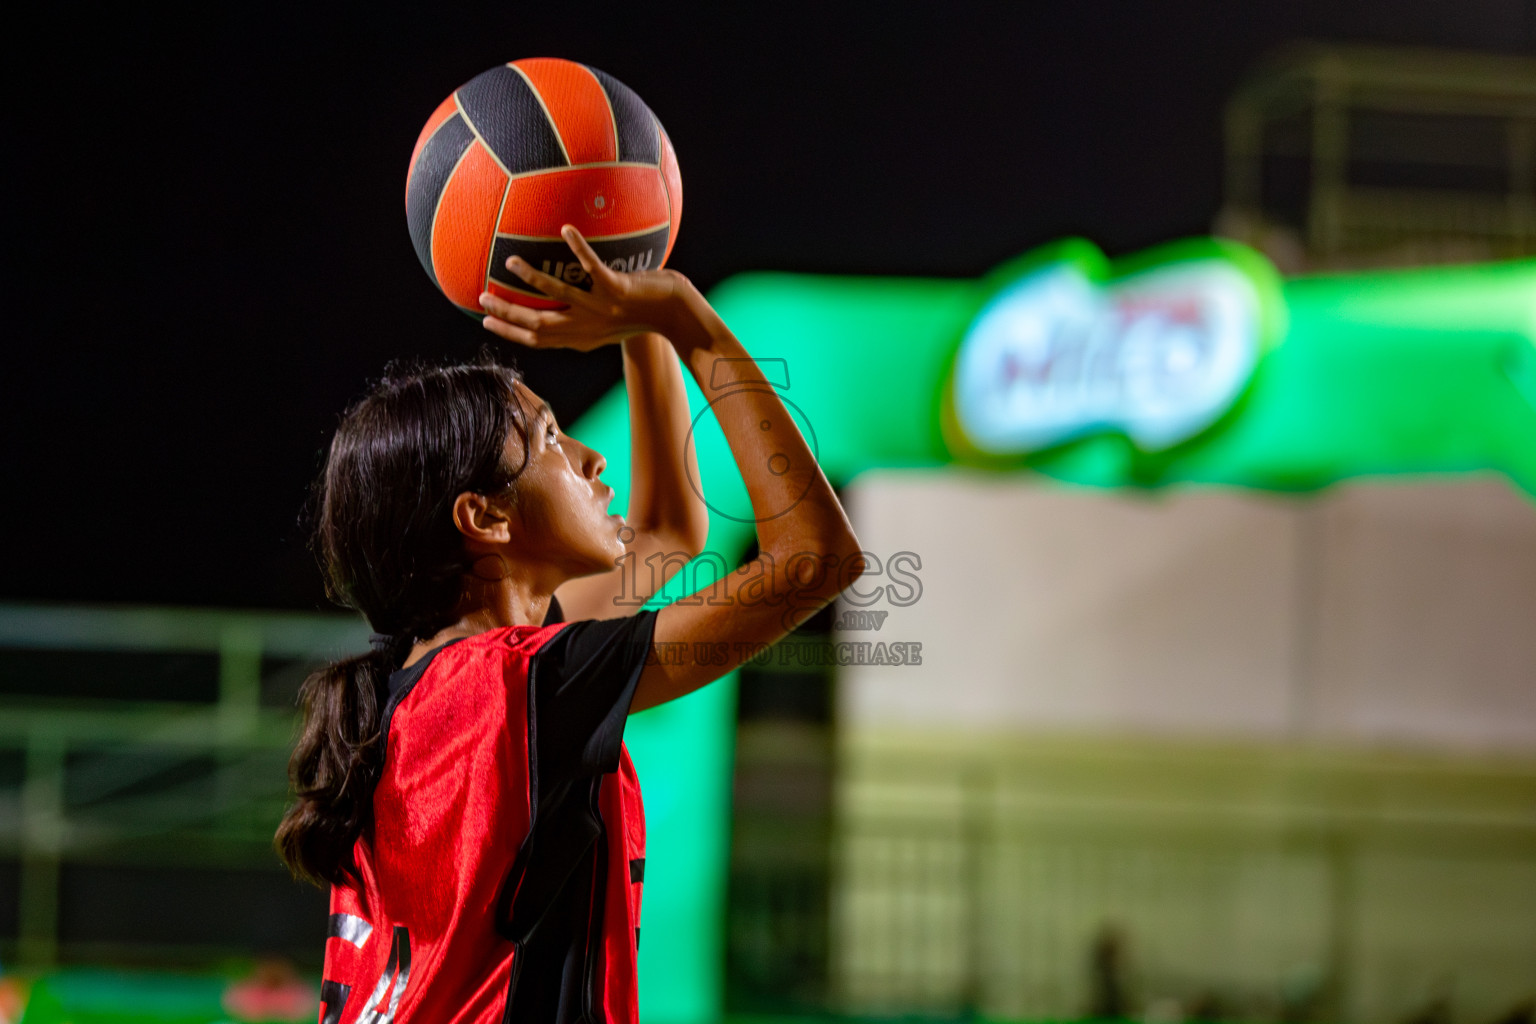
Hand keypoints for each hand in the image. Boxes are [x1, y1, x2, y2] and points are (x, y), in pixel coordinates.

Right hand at [479, 225, 689, 351]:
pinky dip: (579, 249)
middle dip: (508, 312)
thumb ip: (586, 315)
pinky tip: (566, 230)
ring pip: (558, 296)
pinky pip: (593, 267)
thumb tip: (566, 299)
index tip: (486, 321)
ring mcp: (602, 309)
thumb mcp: (611, 321)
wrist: (680, 317)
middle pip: (538, 324)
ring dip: (532, 279)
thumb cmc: (646, 314)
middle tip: (483, 297)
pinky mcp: (619, 290)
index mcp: (583, 337)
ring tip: (510, 263)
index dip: (510, 332)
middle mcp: (588, 327)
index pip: (538, 340)